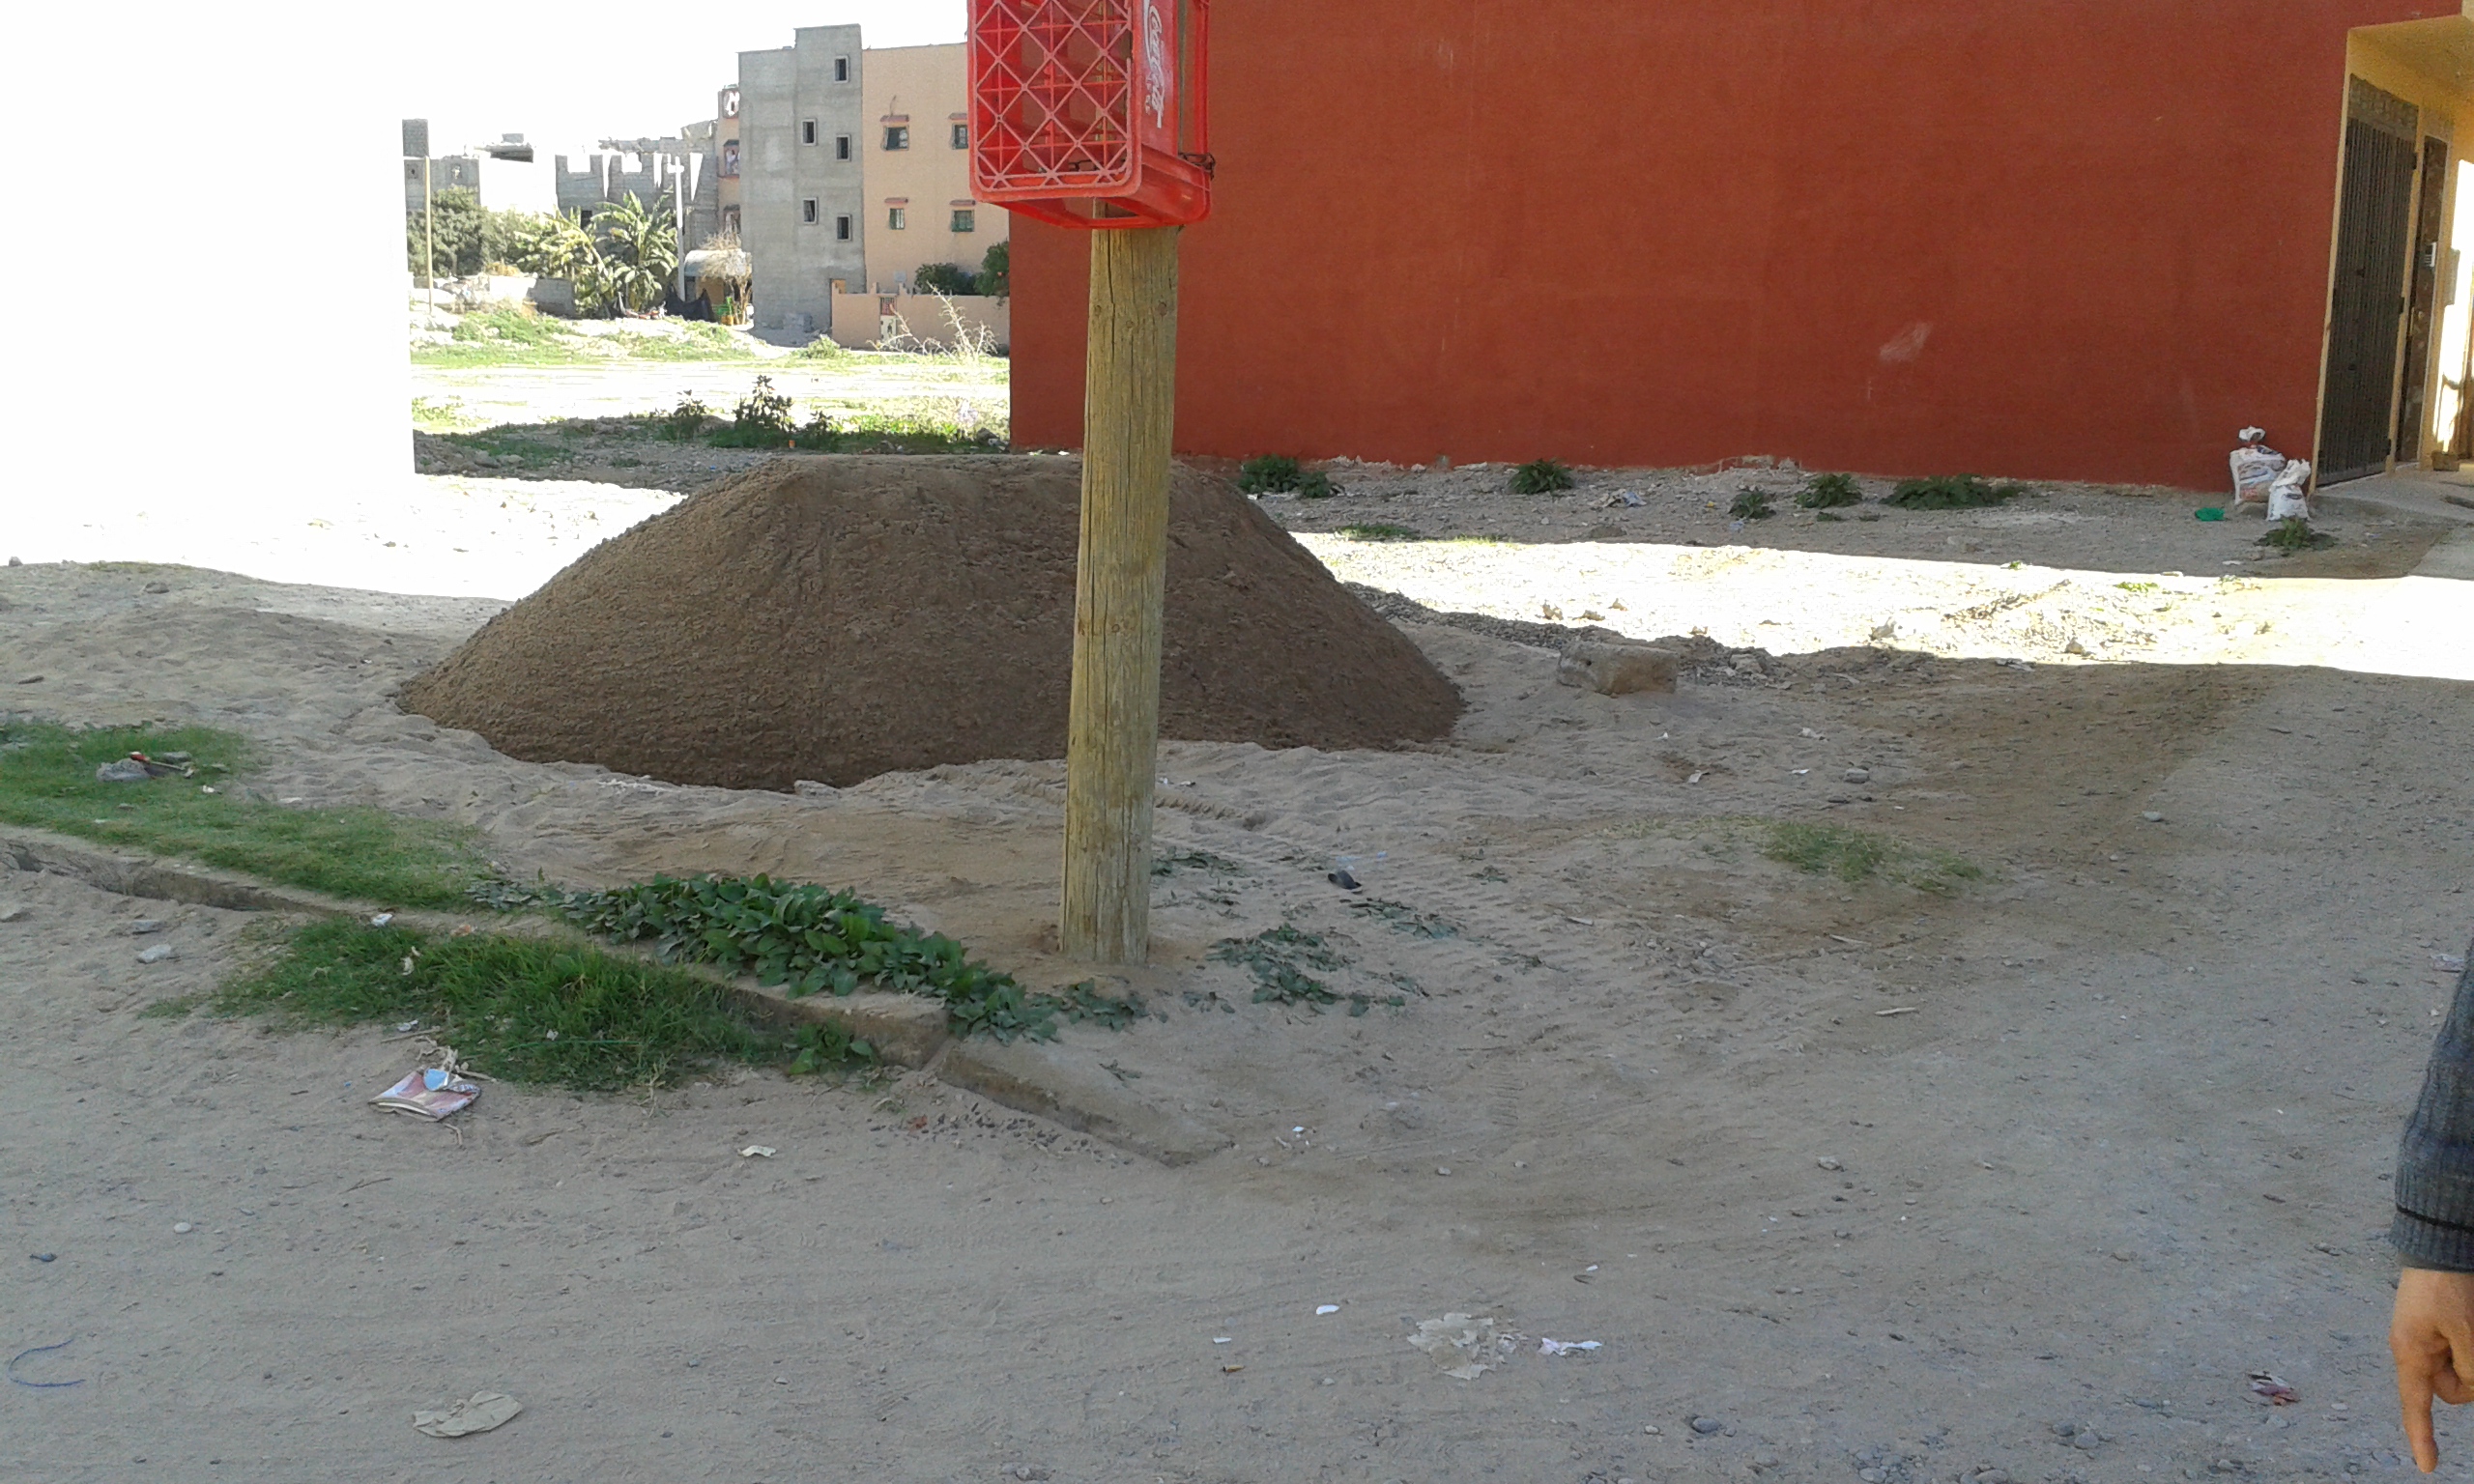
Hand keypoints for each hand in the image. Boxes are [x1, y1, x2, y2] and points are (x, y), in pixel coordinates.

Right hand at [2393, 1267, 2473, 1469]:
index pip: (2416, 1406)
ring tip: (2470, 1326)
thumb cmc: (2449, 1287)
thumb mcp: (2467, 1332)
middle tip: (2473, 1341)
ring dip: (2470, 1358)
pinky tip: (2466, 1323)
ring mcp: (2423, 1339)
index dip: (2422, 1438)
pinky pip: (2455, 1352)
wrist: (2438, 1245)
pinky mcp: (2434, 1329)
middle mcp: (2412, 1351)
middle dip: (2469, 1378)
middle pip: (2449, 1389)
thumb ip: (2471, 1368)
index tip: (2428, 1468)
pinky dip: (2466, 1346)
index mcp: (2411, 1354)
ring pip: (2457, 1371)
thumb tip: (2473, 1390)